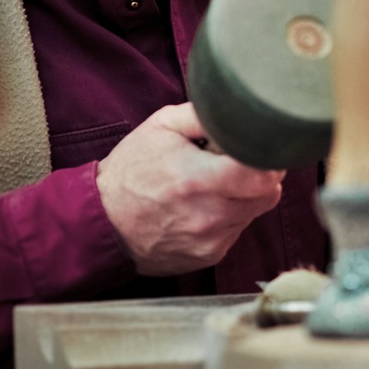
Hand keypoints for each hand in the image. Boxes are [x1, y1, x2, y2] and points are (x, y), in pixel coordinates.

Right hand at [96, 103, 284, 275]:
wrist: (101, 222)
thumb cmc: (131, 171)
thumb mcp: (160, 127)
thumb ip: (203, 116)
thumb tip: (240, 112)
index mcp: (197, 180)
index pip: (263, 175)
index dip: (267, 159)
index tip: (257, 151)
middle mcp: (208, 215)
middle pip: (267, 194)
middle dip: (259, 175)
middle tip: (236, 164)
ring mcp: (210, 240)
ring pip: (254, 212)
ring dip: (244, 196)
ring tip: (213, 185)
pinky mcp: (209, 255)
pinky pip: (237, 231)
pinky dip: (230, 216)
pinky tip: (204, 206)